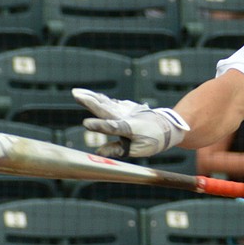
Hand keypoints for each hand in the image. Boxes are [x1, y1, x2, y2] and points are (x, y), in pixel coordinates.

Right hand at [72, 87, 188, 157]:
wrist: (167, 126)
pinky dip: (100, 98)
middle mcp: (127, 116)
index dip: (99, 126)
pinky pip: (110, 101)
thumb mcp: (138, 149)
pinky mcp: (126, 106)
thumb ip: (118, 150)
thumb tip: (99, 152)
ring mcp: (126, 109)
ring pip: (106, 102)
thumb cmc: (152, 140)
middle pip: (106, 108)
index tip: (86, 124)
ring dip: (91, 96)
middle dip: (90, 102)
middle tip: (76, 95)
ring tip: (77, 92)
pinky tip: (89, 95)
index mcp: (130, 128)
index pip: (112, 127)